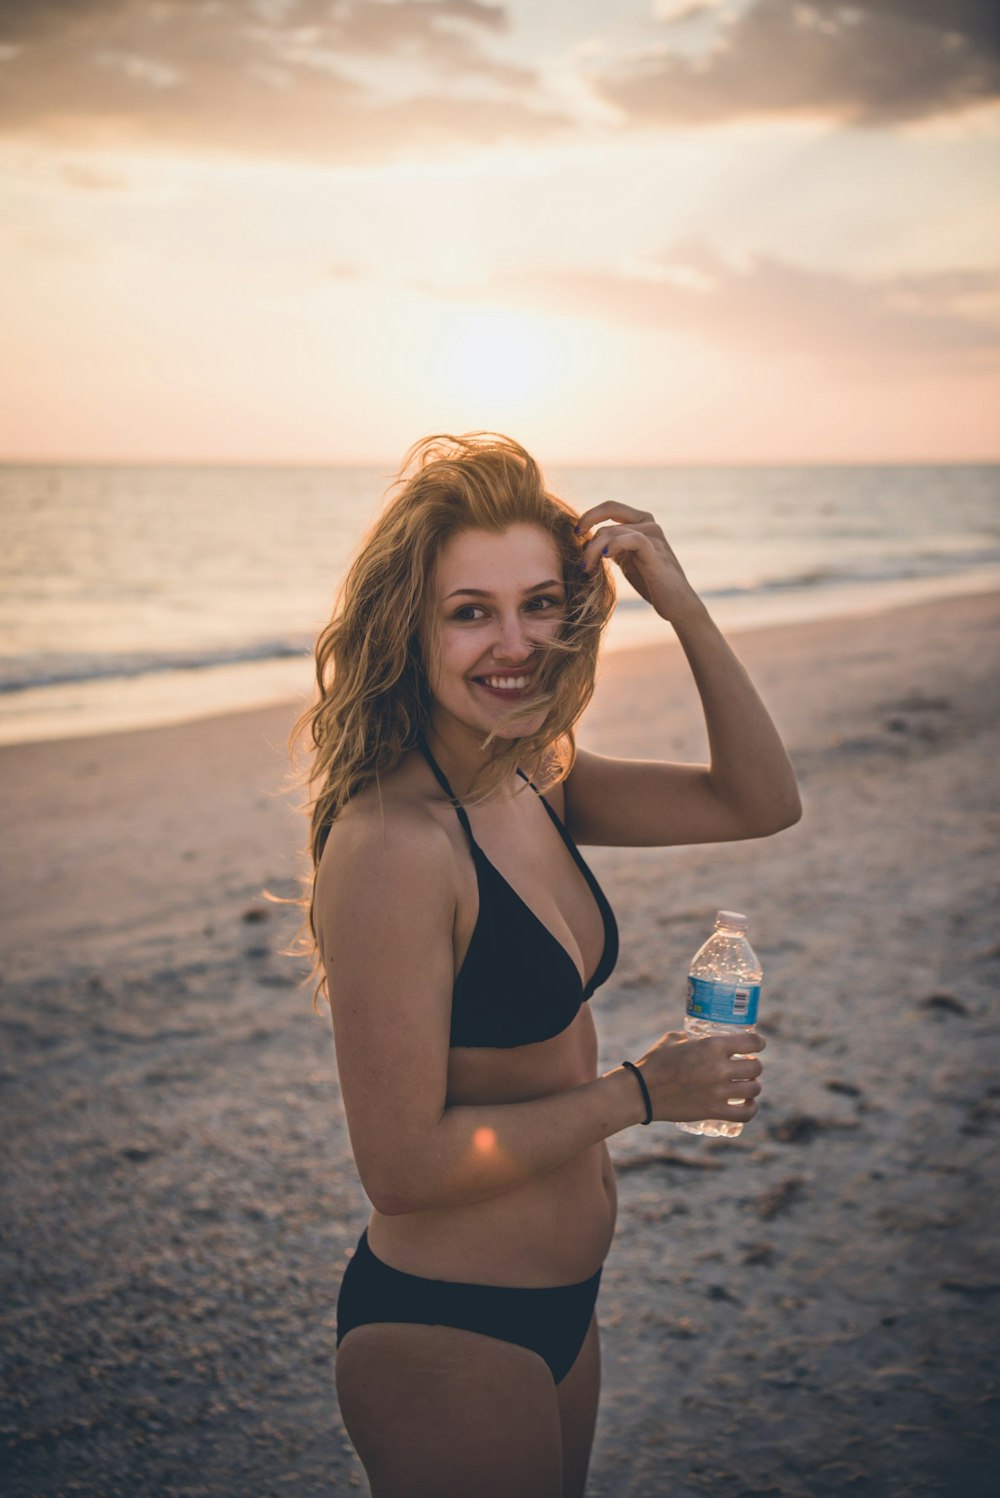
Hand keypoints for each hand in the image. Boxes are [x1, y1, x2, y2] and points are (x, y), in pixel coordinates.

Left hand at [577, 501, 700, 624]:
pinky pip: (632, 539)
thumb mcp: (626, 559)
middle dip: (589, 537)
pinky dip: (615, 545)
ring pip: (614, 531)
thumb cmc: (650, 582)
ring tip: (587, 569)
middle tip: (582, 562)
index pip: (611, 507)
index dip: (590, 516)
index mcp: (641, 522)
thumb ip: (612, 546)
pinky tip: (605, 557)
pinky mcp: (656, 552)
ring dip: (594, 550)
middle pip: (609, 518)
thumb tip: (586, 540)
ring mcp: (654, 536)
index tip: (577, 533)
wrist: (676, 603)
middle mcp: (649, 524)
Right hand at [633, 1030, 764, 1124]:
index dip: (758, 1042)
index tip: (758, 1045)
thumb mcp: (674, 1039)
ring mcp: (718, 1091)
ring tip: (746, 1085)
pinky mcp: (714, 1110)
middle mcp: (719, 1068)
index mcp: (712, 1045)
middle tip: (746, 1067)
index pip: (751, 1042)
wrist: (642, 1092)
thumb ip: (693, 1038)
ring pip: (754, 1089)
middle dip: (753, 1066)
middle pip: (756, 1068)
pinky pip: (746, 1113)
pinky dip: (751, 1108)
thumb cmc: (655, 1062)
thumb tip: (700, 1038)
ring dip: (752, 1085)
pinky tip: (747, 1103)